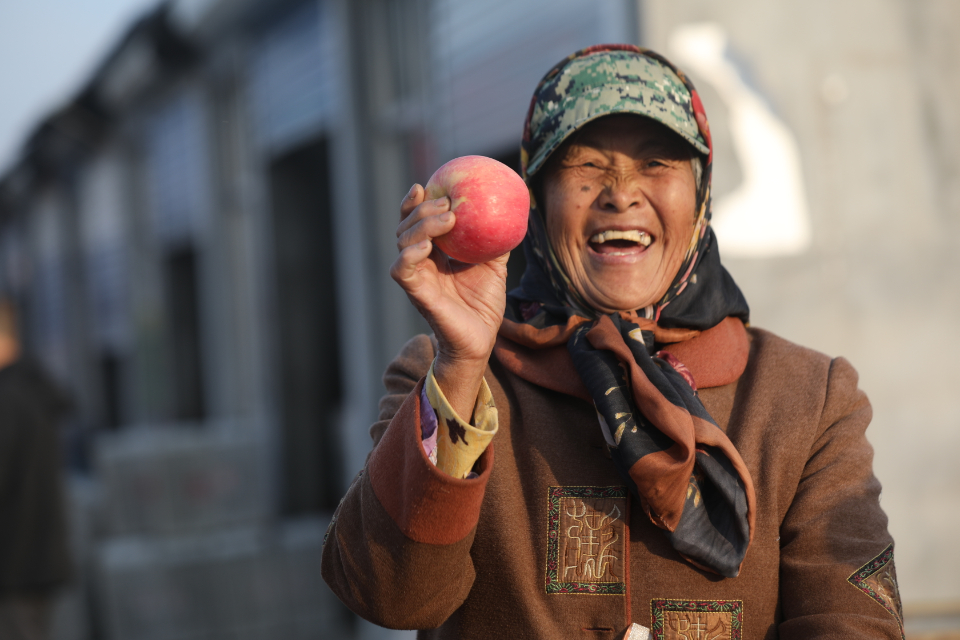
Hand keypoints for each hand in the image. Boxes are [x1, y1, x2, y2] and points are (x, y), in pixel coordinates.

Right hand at [391, 184, 508, 415]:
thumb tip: (511, 208)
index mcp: (434, 253)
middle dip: (422, 209)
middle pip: (406, 226)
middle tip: (446, 203)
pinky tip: (426, 246)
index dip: (415, 201)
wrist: (481, 339)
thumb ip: (495, 240)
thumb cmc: (484, 304)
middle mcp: (420, 262)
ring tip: (446, 219)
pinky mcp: (416, 294)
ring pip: (402, 242)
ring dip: (422, 226)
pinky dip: (409, 255)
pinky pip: (401, 270)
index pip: (416, 220)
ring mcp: (416, 277)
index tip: (427, 184)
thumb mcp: (494, 265)